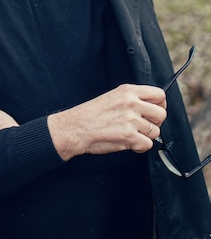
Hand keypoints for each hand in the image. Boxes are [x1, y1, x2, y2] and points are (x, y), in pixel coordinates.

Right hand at [47, 84, 166, 160]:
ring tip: (132, 135)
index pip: (159, 94)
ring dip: (146, 136)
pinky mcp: (129, 136)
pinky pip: (148, 145)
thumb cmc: (92, 114)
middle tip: (143, 126)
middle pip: (161, 113)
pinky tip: (129, 143)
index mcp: (128, 91)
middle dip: (155, 122)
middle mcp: (131, 103)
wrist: (75, 127)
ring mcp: (131, 120)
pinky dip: (140, 147)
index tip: (154, 111)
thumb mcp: (113, 96)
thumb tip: (153, 106)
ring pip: (155, 131)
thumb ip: (132, 98)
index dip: (160, 105)